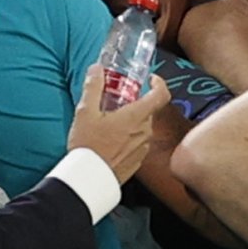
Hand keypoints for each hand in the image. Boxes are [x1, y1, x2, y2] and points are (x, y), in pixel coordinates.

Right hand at [68, 67, 170, 182]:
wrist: (88, 179)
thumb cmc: (88, 145)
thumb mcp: (85, 112)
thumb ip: (93, 87)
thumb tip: (97, 69)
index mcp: (137, 116)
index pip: (162, 95)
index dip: (159, 83)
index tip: (151, 79)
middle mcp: (145, 131)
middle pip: (148, 111)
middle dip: (134, 103)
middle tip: (116, 102)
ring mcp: (143, 147)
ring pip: (142, 127)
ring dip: (131, 121)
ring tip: (109, 123)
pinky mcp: (137, 161)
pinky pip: (137, 143)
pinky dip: (128, 137)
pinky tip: (110, 141)